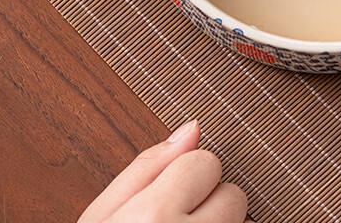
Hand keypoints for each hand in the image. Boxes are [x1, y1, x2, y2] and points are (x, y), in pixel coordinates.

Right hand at [78, 120, 250, 222]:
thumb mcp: (99, 217)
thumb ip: (145, 167)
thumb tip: (192, 127)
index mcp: (153, 217)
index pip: (205, 162)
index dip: (184, 178)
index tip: (166, 197)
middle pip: (234, 195)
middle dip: (208, 204)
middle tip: (174, 222)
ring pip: (240, 219)